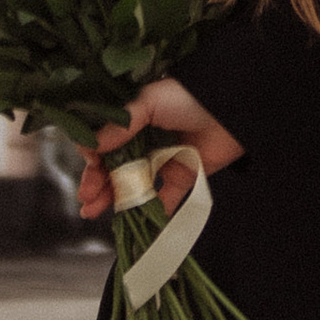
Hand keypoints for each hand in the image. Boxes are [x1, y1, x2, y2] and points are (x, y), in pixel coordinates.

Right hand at [77, 77, 244, 224]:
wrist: (233, 109)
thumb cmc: (189, 96)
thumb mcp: (148, 102)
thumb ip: (119, 127)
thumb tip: (89, 147)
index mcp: (135, 119)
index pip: (105, 142)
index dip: (93, 157)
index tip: (88, 167)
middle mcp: (146, 140)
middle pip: (114, 167)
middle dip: (97, 183)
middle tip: (87, 199)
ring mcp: (163, 160)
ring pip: (133, 184)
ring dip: (113, 199)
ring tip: (94, 211)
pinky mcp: (183, 177)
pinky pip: (163, 199)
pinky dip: (149, 213)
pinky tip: (131, 222)